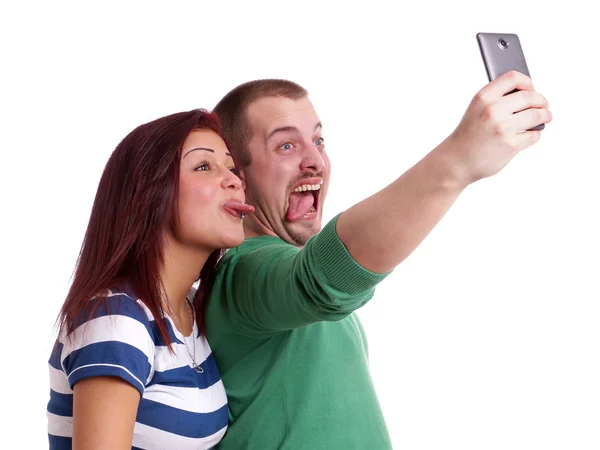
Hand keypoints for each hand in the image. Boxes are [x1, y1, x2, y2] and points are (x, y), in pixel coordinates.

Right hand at [445, 70, 551, 185]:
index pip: (513, 77)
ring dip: (545, 116)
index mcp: (483, 97)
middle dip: (541, 101)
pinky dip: (534, 134)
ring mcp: (502, 128)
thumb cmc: (469, 135)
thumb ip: (497, 99)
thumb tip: (528, 93)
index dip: (527, 82)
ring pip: (537, 115)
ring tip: (545, 117)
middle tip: (544, 106)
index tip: (532, 88)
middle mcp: (492, 110)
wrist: (456, 161)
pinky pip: (533, 135)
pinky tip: (529, 135)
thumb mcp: (476, 110)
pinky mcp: (510, 145)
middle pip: (530, 97)